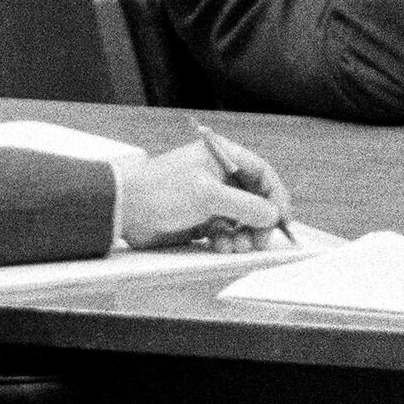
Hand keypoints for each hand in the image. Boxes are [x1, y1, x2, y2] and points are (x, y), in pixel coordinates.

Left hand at [119, 135, 289, 247]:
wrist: (122, 210)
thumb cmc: (159, 190)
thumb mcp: (208, 195)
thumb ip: (245, 206)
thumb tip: (272, 215)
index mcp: (222, 157)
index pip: (262, 174)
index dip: (276, 197)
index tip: (281, 219)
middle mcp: (218, 176)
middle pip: (255, 199)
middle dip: (259, 222)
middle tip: (259, 240)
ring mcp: (209, 198)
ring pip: (241, 219)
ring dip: (243, 235)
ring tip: (237, 246)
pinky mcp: (199, 219)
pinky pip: (225, 231)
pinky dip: (227, 241)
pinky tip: (221, 246)